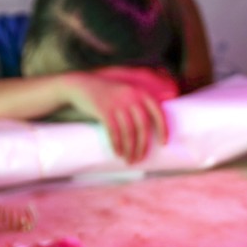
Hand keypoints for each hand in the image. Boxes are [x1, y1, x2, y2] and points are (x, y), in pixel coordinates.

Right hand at [60, 67, 178, 163]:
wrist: (82, 86)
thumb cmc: (108, 94)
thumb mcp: (126, 92)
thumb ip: (139, 105)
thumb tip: (150, 129)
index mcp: (140, 92)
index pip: (158, 112)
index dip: (163, 129)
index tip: (163, 143)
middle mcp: (131, 96)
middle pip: (143, 126)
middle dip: (142, 145)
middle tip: (140, 158)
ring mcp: (117, 103)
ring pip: (129, 132)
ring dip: (130, 149)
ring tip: (129, 160)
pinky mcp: (104, 110)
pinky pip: (114, 132)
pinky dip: (117, 145)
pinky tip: (118, 153)